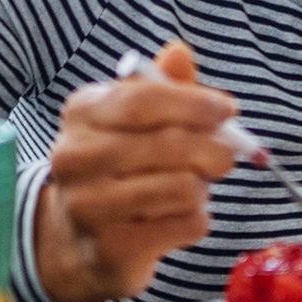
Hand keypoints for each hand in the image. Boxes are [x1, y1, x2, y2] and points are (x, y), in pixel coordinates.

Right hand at [33, 40, 240, 301]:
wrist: (77, 238)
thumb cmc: (118, 166)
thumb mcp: (133, 119)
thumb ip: (161, 87)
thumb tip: (179, 52)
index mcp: (82, 112)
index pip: (144, 100)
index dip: (194, 103)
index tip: (227, 110)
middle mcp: (74, 157)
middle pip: (168, 144)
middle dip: (214, 148)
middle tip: (227, 155)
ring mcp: (88, 207)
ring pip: (181, 187)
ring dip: (201, 187)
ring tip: (192, 186)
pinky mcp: (111, 249)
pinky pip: (184, 226)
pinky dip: (196, 219)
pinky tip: (180, 216)